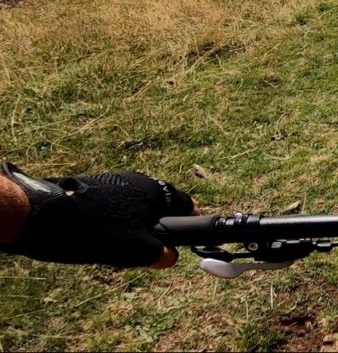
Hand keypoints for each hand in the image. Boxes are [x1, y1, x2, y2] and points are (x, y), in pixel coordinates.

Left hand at [1, 163, 198, 267]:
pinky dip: (114, 220)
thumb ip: (160, 254)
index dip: (191, 217)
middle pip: (158, 204)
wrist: (47, 214)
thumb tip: (170, 256)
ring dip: (134, 223)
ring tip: (120, 247)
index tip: (192, 230)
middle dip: (158, 225)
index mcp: (154, 191)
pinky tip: (100, 237)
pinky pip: (114, 204)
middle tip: (151, 248)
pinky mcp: (94, 186)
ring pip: (134, 205)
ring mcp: (114, 181)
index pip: (183, 202)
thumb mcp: (135, 250)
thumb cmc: (98, 231)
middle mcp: (138, 180)